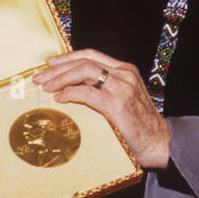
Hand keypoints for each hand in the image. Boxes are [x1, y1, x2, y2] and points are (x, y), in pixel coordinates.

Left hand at [33, 50, 170, 169]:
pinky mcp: (118, 105)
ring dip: (61, 78)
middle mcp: (124, 74)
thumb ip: (104, 88)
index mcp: (125, 70)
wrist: (158, 142)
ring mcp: (122, 88)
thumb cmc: (138, 124)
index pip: (91, 55)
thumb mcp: (123, 97)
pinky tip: (60, 98)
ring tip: (46, 87)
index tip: (50, 63)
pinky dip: (71, 93)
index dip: (68, 57)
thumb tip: (71, 87)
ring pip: (84, 72)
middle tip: (40, 77)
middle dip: (58, 68)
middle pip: (84, 61)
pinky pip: (87, 93)